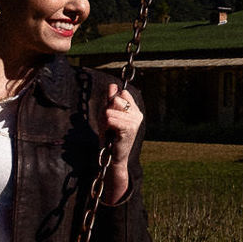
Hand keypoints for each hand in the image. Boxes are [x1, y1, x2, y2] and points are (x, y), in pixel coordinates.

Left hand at [102, 83, 142, 203]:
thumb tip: (112, 85)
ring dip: (105, 120)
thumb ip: (109, 100)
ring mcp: (135, 121)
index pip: (122, 93)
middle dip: (107, 110)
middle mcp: (137, 114)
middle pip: (116, 99)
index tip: (111, 115)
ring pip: (111, 110)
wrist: (113, 156)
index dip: (112, 101)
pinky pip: (111, 119)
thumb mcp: (107, 115)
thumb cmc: (110, 136)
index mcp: (134, 110)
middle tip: (109, 125)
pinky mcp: (129, 128)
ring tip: (109, 130)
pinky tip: (111, 133)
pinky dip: (106, 125)